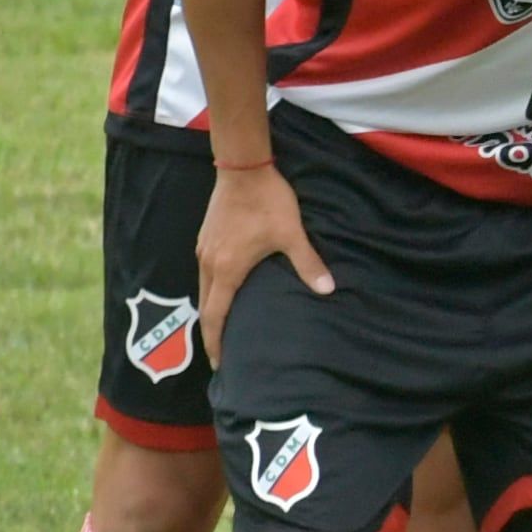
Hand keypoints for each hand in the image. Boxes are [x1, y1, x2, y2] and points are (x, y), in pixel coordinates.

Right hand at [197, 162, 330, 355]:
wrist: (243, 168)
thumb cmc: (268, 202)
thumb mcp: (292, 234)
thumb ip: (308, 263)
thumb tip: (328, 289)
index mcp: (227, 269)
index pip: (216, 315)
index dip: (216, 342)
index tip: (219, 363)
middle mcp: (209, 263)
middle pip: (205, 306)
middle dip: (212, 332)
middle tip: (221, 353)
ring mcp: (203, 249)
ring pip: (203, 289)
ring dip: (211, 310)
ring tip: (223, 326)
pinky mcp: (205, 238)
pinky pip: (205, 273)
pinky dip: (212, 289)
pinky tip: (225, 290)